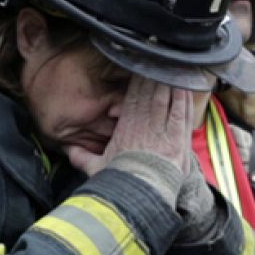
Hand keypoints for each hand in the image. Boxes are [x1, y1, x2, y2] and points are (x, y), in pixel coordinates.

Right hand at [65, 74, 198, 176]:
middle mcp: (144, 125)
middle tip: (158, 62)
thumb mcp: (97, 169)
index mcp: (126, 129)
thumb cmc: (121, 182)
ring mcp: (162, 131)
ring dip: (169, 84)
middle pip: (150, 95)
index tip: (139, 70)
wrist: (141, 191)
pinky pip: (181, 113)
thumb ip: (83, 158)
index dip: (137, 84)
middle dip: (154, 78)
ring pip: (166, 100)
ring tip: (173, 69)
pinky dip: (184, 99)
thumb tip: (69, 151)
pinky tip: (185, 87)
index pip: (132, 100)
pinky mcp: (178, 139)